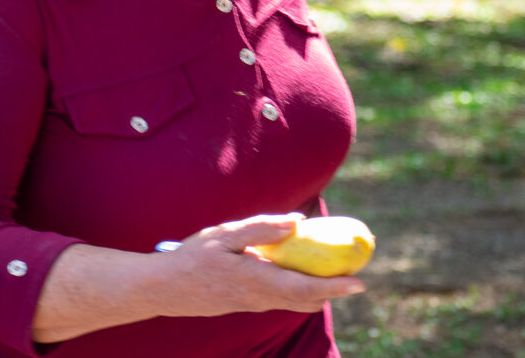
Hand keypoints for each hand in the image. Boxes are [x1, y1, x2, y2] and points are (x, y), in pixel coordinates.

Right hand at [154, 213, 366, 316]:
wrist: (164, 289)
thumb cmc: (193, 258)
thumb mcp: (225, 235)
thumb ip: (262, 228)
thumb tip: (297, 221)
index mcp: (259, 282)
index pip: (307, 289)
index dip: (336, 287)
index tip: (360, 282)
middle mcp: (261, 299)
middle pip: (307, 300)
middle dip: (333, 288)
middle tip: (352, 268)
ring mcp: (254, 304)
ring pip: (295, 301)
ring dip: (317, 288)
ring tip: (331, 267)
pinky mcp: (247, 303)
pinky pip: (282, 298)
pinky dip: (299, 288)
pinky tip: (297, 269)